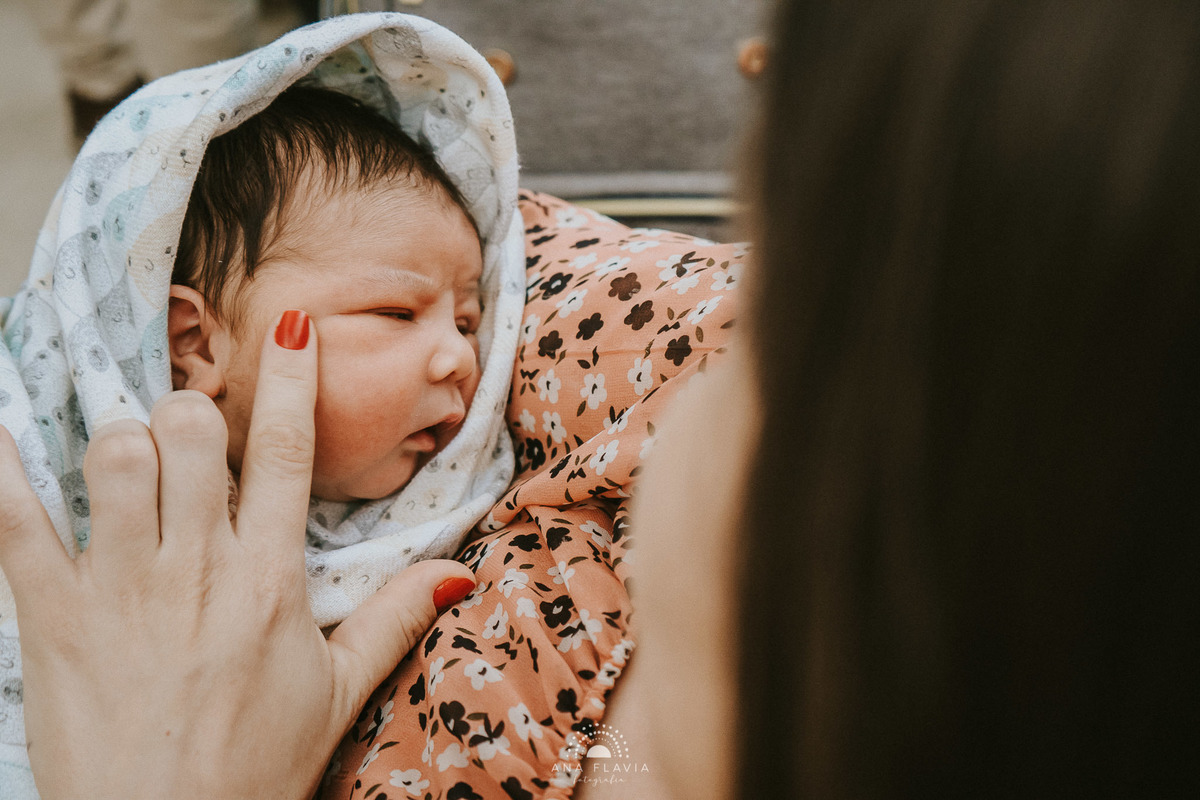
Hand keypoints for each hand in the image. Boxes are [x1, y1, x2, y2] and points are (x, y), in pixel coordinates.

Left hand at [0, 310, 475, 799]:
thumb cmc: (255, 768)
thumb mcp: (339, 693)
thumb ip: (395, 619)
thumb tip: (458, 571)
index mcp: (270, 579)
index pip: (288, 451)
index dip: (291, 377)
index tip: (291, 321)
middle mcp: (197, 567)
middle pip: (191, 431)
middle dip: (190, 411)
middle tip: (190, 434)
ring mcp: (121, 587)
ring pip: (114, 457)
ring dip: (121, 439)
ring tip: (127, 460)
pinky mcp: (52, 616)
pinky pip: (16, 522)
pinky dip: (3, 469)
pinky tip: (0, 432)